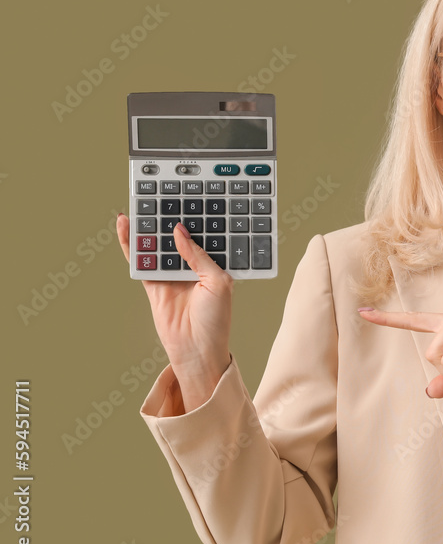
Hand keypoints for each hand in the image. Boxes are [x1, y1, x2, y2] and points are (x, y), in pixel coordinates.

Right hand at [117, 214, 232, 413]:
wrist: (197, 351)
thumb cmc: (216, 321)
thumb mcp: (218, 282)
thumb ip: (198, 256)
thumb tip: (180, 231)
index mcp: (213, 264)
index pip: (204, 235)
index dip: (198, 217)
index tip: (190, 196)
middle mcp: (192, 267)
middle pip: (177, 236)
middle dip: (170, 216)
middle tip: (161, 192)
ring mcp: (171, 274)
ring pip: (157, 244)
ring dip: (148, 225)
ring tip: (140, 201)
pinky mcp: (153, 284)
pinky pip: (140, 260)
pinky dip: (131, 243)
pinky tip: (125, 226)